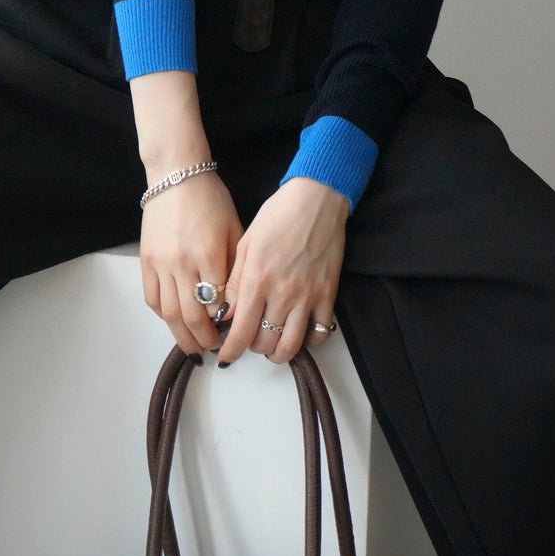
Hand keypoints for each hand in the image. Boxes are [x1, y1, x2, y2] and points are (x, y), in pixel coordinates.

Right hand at [139, 170, 243, 358]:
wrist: (177, 175)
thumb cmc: (211, 199)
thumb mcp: (235, 229)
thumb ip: (236, 267)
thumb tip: (238, 302)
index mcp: (208, 254)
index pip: (218, 304)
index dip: (226, 324)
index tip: (234, 333)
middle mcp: (182, 263)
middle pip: (192, 316)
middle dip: (205, 339)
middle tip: (214, 349)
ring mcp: (160, 263)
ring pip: (169, 314)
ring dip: (182, 336)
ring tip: (194, 347)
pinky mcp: (145, 260)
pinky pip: (152, 298)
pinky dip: (162, 315)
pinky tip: (174, 322)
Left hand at [216, 177, 349, 366]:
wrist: (316, 198)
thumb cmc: (278, 215)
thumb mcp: (246, 243)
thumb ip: (235, 282)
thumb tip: (226, 314)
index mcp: (257, 280)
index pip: (241, 331)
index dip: (231, 351)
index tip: (226, 356)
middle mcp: (282, 294)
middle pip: (265, 343)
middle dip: (252, 348)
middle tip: (249, 339)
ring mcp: (308, 296)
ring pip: (292, 345)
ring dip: (278, 353)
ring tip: (271, 345)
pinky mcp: (328, 294)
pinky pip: (319, 333)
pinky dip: (308, 341)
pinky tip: (298, 333)